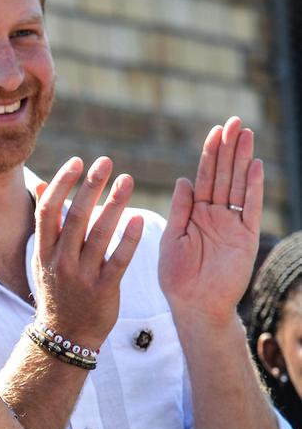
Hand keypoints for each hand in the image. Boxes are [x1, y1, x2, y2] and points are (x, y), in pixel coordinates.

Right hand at [33, 156, 143, 349]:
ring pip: (100, 234)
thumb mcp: (42, 258)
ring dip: (115, 204)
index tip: (77, 161)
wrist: (65, 336)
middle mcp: (61, 261)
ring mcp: (82, 276)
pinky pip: (119, 260)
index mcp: (45, 251)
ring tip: (127, 180)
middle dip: (91, 185)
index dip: (62, 183)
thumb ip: (45, 222)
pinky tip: (138, 219)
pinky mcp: (104, 290)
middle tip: (106, 162)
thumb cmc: (57, 291)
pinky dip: (129, 239)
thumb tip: (37, 185)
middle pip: (76, 216)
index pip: (49, 209)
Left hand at [158, 116, 262, 325]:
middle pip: (224, 175)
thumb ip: (181, 210)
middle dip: (229, 149)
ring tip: (247, 135)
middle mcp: (215, 215)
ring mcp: (232, 225)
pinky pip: (251, 208)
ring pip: (239, 186)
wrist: (195, 306)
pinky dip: (254, 188)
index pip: (204, 177)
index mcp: (195, 214)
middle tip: (235, 122)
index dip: (210, 154)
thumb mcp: (173, 239)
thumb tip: (185, 179)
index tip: (215, 131)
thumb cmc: (177, 278)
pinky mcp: (246, 237)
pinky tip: (255, 166)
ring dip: (242, 161)